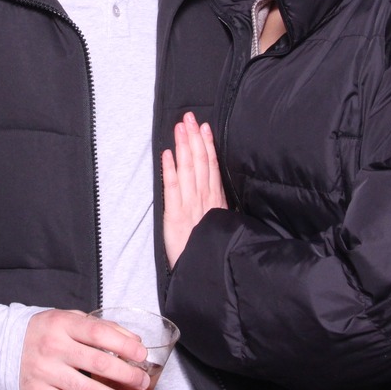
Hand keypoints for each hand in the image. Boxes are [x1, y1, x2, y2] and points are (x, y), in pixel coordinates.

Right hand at [19, 309, 149, 389]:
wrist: (0, 347)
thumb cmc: (43, 332)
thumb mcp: (68, 319)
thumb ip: (100, 327)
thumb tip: (134, 342)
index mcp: (62, 325)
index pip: (99, 333)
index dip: (125, 345)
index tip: (142, 355)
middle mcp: (53, 347)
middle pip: (99, 364)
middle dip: (127, 376)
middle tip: (142, 382)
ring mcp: (45, 372)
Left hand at [161, 112, 227, 268]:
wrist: (205, 273)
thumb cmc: (210, 250)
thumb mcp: (221, 226)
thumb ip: (218, 207)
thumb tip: (216, 190)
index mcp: (216, 202)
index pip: (211, 167)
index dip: (208, 145)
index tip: (204, 127)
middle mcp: (204, 199)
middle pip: (200, 163)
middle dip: (195, 138)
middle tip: (189, 116)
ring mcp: (190, 206)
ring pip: (188, 170)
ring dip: (184, 146)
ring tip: (180, 127)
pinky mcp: (175, 216)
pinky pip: (173, 188)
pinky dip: (170, 169)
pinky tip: (169, 153)